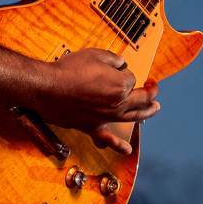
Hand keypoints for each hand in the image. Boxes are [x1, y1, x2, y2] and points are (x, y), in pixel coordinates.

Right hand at [38, 48, 159, 151]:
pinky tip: (126, 149)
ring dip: (147, 113)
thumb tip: (120, 63)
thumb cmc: (69, 70)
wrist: (47, 88)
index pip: (132, 78)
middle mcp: (118, 103)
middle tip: (153, 88)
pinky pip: (108, 139)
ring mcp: (107, 117)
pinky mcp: (93, 127)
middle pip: (141, 99)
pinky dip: (118, 145)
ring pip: (133, 118)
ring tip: (155, 109)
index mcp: (121, 85)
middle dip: (150, 92)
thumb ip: (113, 59)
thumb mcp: (94, 54)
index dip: (125, 72)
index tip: (118, 69)